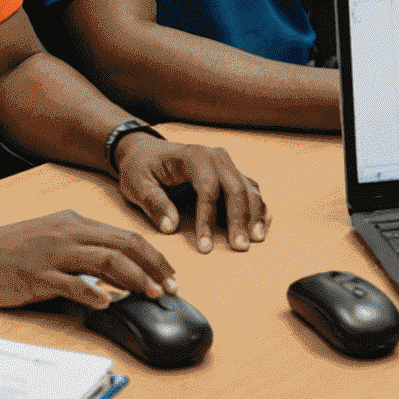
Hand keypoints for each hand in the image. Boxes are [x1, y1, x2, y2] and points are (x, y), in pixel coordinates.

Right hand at [0, 210, 177, 310]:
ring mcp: (52, 254)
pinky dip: (92, 292)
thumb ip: (80, 252)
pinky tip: (106, 303)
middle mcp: (67, 233)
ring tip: (151, 294)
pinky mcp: (36, 276)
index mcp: (74, 223)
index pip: (124, 235)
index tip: (169, 274)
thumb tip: (112, 275)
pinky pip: (70, 283)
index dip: (151, 255)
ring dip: (133, 278)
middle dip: (152, 266)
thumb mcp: (51, 240)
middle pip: (122, 245)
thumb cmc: (10, 250)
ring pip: (104, 260)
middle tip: (171, 287)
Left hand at [116, 133, 269, 253]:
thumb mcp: (137, 184)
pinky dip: (257, 207)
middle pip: (235, 187)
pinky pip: (250, 189)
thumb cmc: (140, 167)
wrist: (145, 151)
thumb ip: (153, 203)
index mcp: (191, 156)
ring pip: (247, 188)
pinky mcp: (229, 174)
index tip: (204, 247)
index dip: (207, 218)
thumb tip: (170, 226)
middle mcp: (214, 156)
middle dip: (239, 218)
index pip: (207, 187)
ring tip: (254, 240)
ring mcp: (225, 164)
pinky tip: (260, 226)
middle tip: (239, 247)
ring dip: (253, 214)